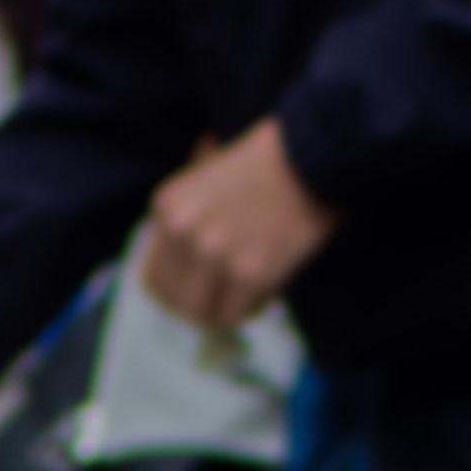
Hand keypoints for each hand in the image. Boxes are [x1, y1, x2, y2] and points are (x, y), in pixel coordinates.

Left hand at [138, 116, 330, 334]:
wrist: (315, 156)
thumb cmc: (268, 166)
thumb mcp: (207, 177)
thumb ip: (187, 218)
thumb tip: (181, 270)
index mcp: (168, 208)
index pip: (154, 278)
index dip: (178, 290)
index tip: (200, 290)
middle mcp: (184, 231)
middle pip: (174, 301)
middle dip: (200, 305)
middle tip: (225, 299)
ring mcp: (214, 254)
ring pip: (201, 314)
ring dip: (223, 310)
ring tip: (248, 294)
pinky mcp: (249, 273)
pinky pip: (233, 315)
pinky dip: (250, 309)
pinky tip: (267, 289)